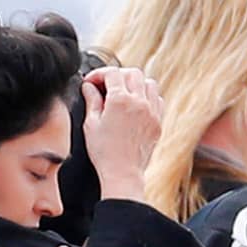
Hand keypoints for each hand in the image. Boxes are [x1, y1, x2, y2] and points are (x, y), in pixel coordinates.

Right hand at [82, 66, 163, 202]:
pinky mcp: (158, 122)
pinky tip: (137, 105)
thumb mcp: (91, 124)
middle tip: (106, 86)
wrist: (123, 173)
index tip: (91, 82)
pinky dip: (148, 97)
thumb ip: (91, 100)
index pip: (111, 73)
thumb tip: (88, 86)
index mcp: (120, 101)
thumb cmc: (104, 153)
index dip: (98, 74)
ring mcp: (151, 112)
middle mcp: (139, 103)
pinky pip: (158, 99)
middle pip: (132, 73)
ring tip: (124, 93)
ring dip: (135, 83)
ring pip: (149, 83)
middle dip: (117, 76)